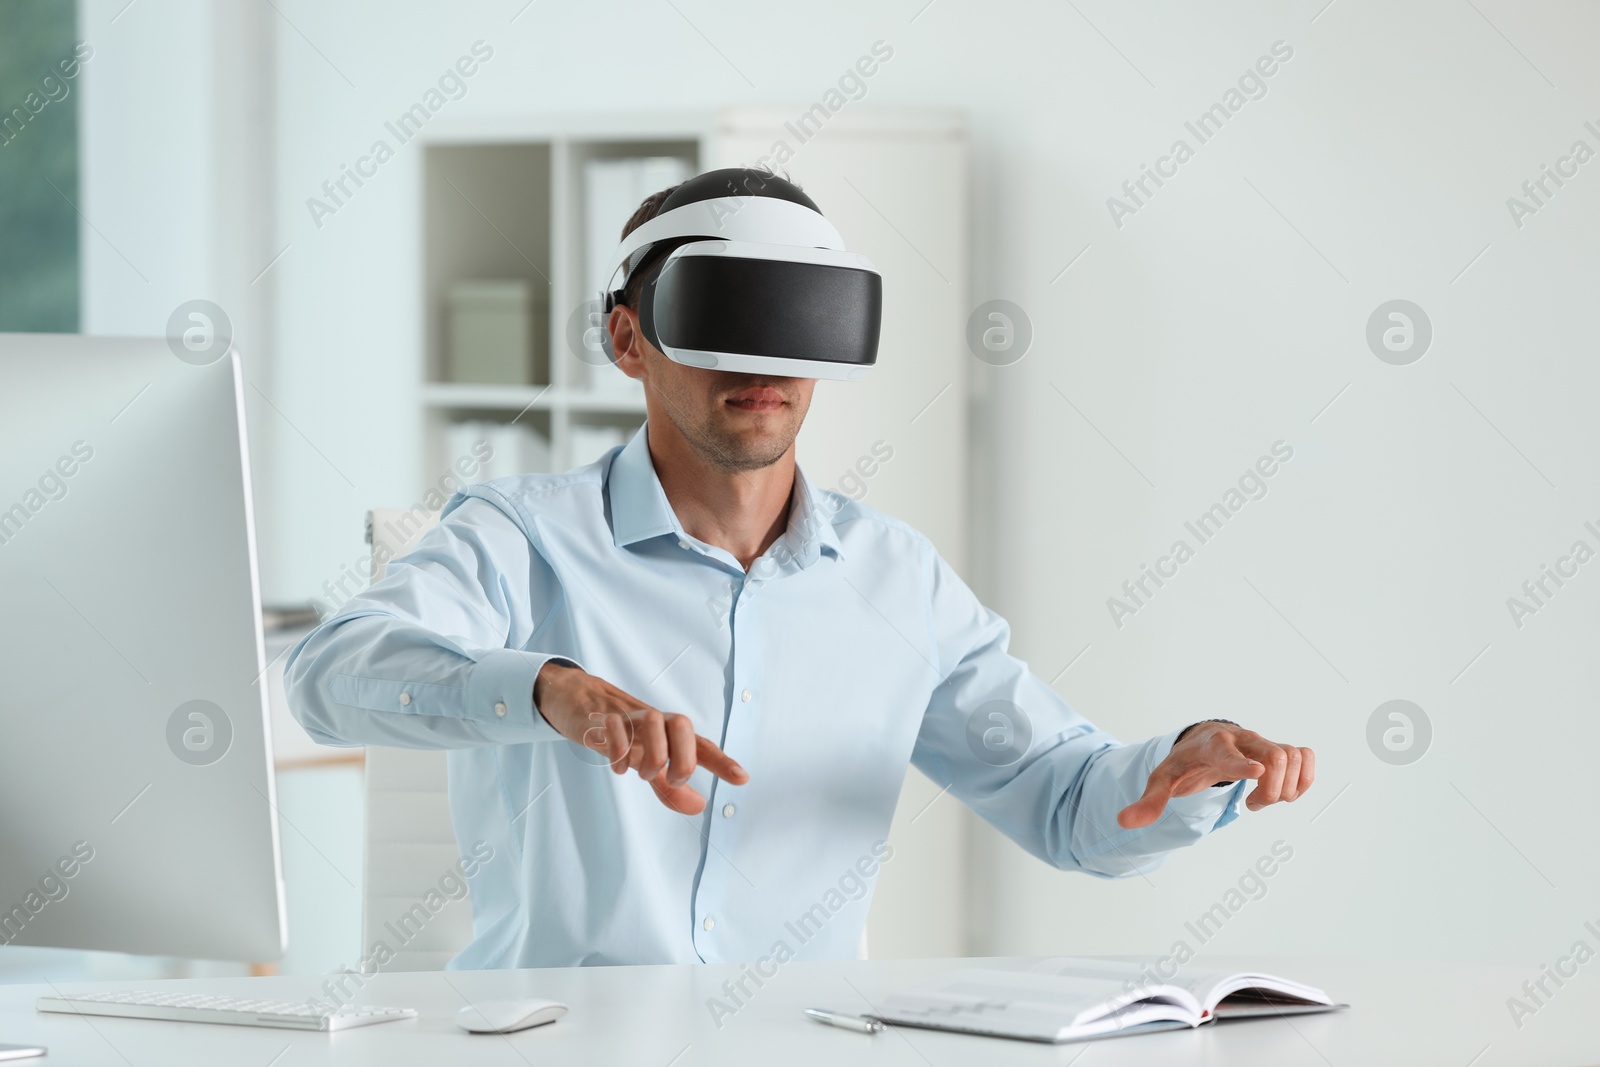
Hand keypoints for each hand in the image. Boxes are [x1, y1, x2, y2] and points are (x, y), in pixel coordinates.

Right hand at [533, 661, 748, 814]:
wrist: (581, 701)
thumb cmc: (623, 733)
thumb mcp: (648, 763)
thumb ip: (671, 788)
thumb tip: (700, 807)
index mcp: (671, 733)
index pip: (702, 745)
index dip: (722, 762)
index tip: (742, 778)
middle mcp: (657, 720)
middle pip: (683, 726)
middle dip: (681, 759)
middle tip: (669, 779)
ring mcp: (631, 715)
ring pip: (655, 722)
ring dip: (650, 758)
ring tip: (641, 773)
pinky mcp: (604, 716)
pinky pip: (617, 728)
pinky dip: (619, 752)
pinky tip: (617, 767)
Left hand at [1116, 722, 1313, 828]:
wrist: (1202, 741)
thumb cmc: (1184, 763)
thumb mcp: (1163, 781)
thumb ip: (1148, 802)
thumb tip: (1122, 822)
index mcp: (1211, 747)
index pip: (1228, 751)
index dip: (1242, 764)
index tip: (1255, 775)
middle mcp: (1242, 740)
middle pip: (1274, 756)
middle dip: (1270, 790)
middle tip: (1251, 805)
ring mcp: (1263, 743)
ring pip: (1294, 757)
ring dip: (1286, 788)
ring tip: (1262, 800)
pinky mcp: (1279, 749)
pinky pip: (1305, 756)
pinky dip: (1304, 779)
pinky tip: (1285, 794)